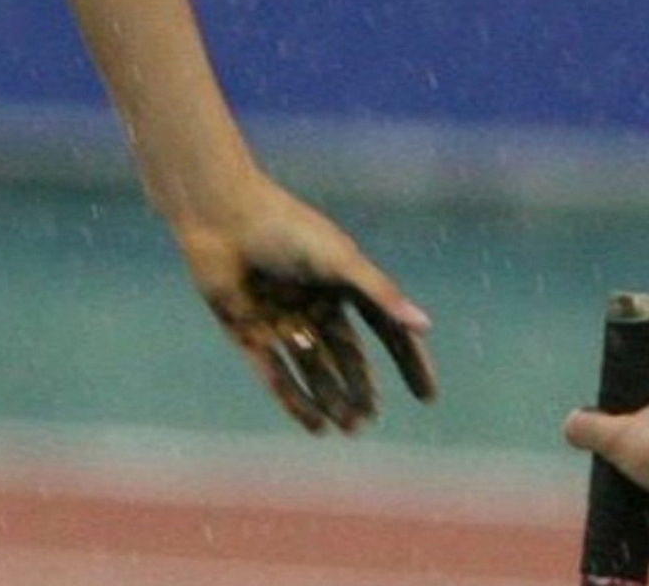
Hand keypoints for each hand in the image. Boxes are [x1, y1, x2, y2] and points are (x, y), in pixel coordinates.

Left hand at [175, 176, 435, 433]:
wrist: (223, 219)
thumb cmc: (286, 230)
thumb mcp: (339, 261)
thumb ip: (381, 294)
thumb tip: (425, 326)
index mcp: (343, 281)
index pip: (385, 328)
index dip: (407, 360)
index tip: (426, 397)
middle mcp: (315, 303)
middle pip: (347, 356)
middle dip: (360, 389)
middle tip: (369, 422)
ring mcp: (283, 320)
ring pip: (314, 370)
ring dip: (331, 399)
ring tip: (348, 430)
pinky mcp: (249, 333)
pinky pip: (277, 375)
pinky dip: (296, 401)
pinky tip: (315, 427)